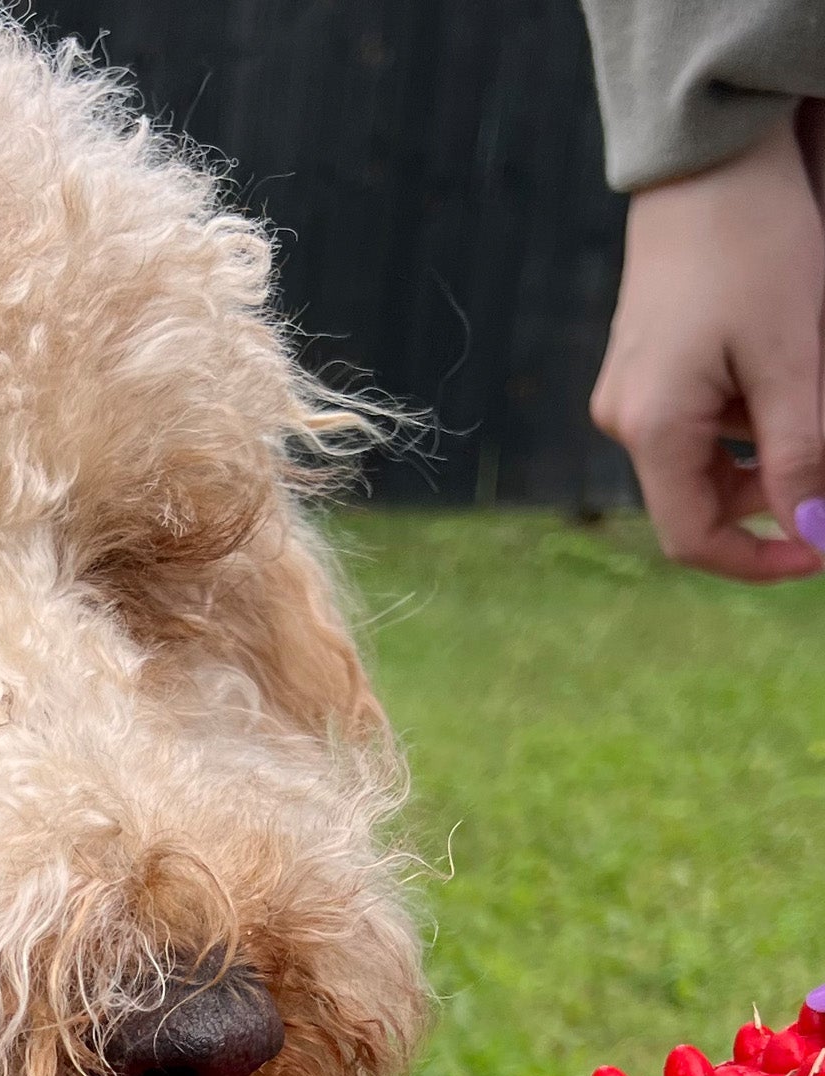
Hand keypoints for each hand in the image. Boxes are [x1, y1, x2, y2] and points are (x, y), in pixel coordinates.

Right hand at [591, 113, 824, 581]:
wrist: (709, 161)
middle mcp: (624, 421)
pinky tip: (780, 364)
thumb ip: (801, 455)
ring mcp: (629, 393)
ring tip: (811, 383)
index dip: (762, 559)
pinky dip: (748, 413)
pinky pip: (697, 419)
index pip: (694, 538)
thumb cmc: (754, 250)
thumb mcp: (793, 359)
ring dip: (768, 446)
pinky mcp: (643, 367)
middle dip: (774, 494)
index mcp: (653, 428)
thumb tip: (816, 533)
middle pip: (701, 500)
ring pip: (706, 459)